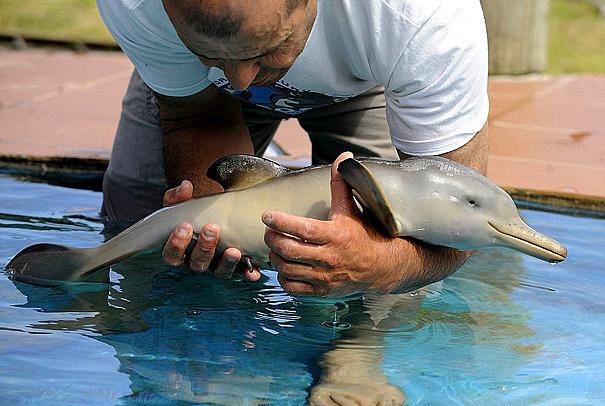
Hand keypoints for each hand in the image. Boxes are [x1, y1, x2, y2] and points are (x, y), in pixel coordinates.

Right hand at [161, 180, 261, 280]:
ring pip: (218, 272)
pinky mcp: (235, 268)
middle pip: (196, 263)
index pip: (172, 254)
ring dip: (226, 263)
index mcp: (180, 250)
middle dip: (204, 247)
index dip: (177, 244)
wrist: (215, 216)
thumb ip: (179, 196)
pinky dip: (247, 273)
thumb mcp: (183, 204)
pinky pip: (240, 274)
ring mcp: (216, 266)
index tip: (185, 226)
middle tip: (212, 229)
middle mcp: (196, 261)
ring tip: (234, 251)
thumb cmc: (195, 214)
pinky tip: (253, 272)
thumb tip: (186, 186)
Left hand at [262, 152, 411, 297]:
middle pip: (289, 250)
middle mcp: (329, 258)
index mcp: (335, 235)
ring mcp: (325, 277)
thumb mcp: (351, 208)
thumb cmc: (364, 234)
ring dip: (275, 258)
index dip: (281, 222)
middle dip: (272, 239)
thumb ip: (341, 184)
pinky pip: (293, 288)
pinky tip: (284, 266)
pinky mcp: (322, 291)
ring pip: (288, 269)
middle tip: (268, 231)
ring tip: (275, 247)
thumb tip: (343, 157)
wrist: (382, 266)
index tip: (267, 215)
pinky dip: (283, 278)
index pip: (302, 229)